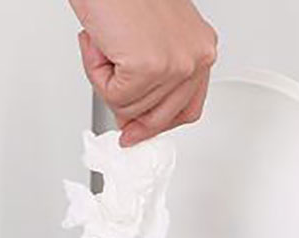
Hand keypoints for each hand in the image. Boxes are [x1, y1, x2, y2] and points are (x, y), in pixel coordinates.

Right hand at [69, 0, 216, 146]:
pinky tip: (101, 46)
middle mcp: (196, 57)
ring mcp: (175, 64)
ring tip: (107, 46)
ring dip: (108, 82)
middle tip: (109, 80)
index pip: (187, 109)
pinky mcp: (149, 67)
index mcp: (200, 49)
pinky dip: (98, 74)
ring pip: (131, 109)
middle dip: (127, 106)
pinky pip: (114, 97)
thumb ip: (152, 84)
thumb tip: (134, 121)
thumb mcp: (151, 42)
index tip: (137, 132)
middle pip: (158, 118)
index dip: (156, 125)